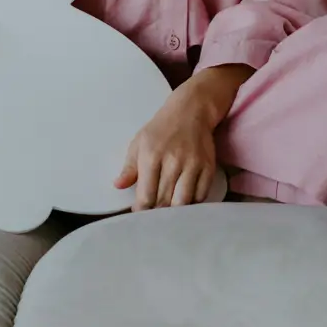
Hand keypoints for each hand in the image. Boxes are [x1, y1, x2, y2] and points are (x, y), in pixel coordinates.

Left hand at [118, 64, 249, 209]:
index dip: (141, 210)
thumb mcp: (139, 143)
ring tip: (168, 212)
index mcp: (151, 156)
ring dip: (175, 212)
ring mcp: (193, 165)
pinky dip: (192, 204)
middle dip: (157, 213)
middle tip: (153, 216)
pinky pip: (201, 196)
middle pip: (165, 202)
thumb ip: (129, 167)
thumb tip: (118, 186)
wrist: (191, 110)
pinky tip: (184, 202)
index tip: (139, 212)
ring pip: (184, 202)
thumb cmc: (160, 129)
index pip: (146, 196)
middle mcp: (173, 162)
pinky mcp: (208, 167)